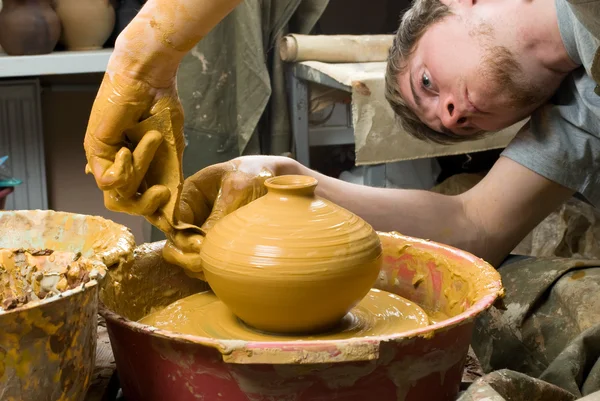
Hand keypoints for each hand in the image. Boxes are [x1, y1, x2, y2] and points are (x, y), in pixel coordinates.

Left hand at [83, 68, 184, 216]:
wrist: (150, 78)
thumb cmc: (161, 105)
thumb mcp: (171, 148)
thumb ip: (169, 177)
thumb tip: (174, 210)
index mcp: (135, 165)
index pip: (137, 199)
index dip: (151, 207)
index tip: (168, 203)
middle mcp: (117, 164)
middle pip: (124, 204)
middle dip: (145, 204)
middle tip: (162, 192)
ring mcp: (104, 158)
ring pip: (119, 192)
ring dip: (141, 168)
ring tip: (152, 140)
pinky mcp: (95, 149)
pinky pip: (108, 179)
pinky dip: (124, 169)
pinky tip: (128, 148)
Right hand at [162, 155, 295, 277]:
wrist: (276, 179)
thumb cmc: (254, 176)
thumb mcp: (237, 190)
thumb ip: (219, 215)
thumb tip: (203, 247)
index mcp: (190, 194)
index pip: (172, 220)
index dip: (181, 236)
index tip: (199, 244)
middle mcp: (191, 214)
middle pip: (174, 242)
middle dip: (185, 255)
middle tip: (204, 262)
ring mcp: (201, 231)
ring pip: (186, 257)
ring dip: (196, 267)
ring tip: (213, 268)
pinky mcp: (214, 244)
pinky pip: (203, 262)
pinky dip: (208, 270)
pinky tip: (221, 272)